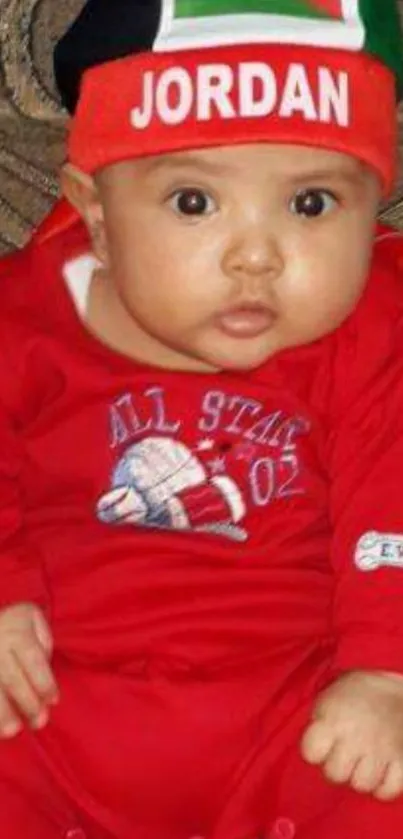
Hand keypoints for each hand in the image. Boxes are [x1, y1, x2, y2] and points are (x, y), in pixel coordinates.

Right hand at [0, 603, 58, 738]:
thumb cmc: (17, 624)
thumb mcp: (34, 620)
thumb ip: (43, 644)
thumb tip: (44, 675)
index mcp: (16, 632)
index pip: (33, 660)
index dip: (44, 683)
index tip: (53, 700)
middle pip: (11, 678)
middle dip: (27, 702)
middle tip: (39, 722)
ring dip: (1, 712)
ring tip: (11, 732)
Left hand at [301, 670, 402, 799]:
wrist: (401, 689)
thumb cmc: (363, 691)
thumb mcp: (335, 694)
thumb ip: (322, 718)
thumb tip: (315, 741)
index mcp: (332, 719)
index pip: (310, 751)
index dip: (314, 750)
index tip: (322, 744)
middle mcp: (353, 739)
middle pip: (335, 774)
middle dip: (339, 767)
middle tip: (348, 755)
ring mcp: (378, 753)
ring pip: (361, 785)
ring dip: (362, 776)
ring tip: (367, 761)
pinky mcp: (401, 763)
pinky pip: (386, 791)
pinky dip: (384, 785)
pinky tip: (382, 771)